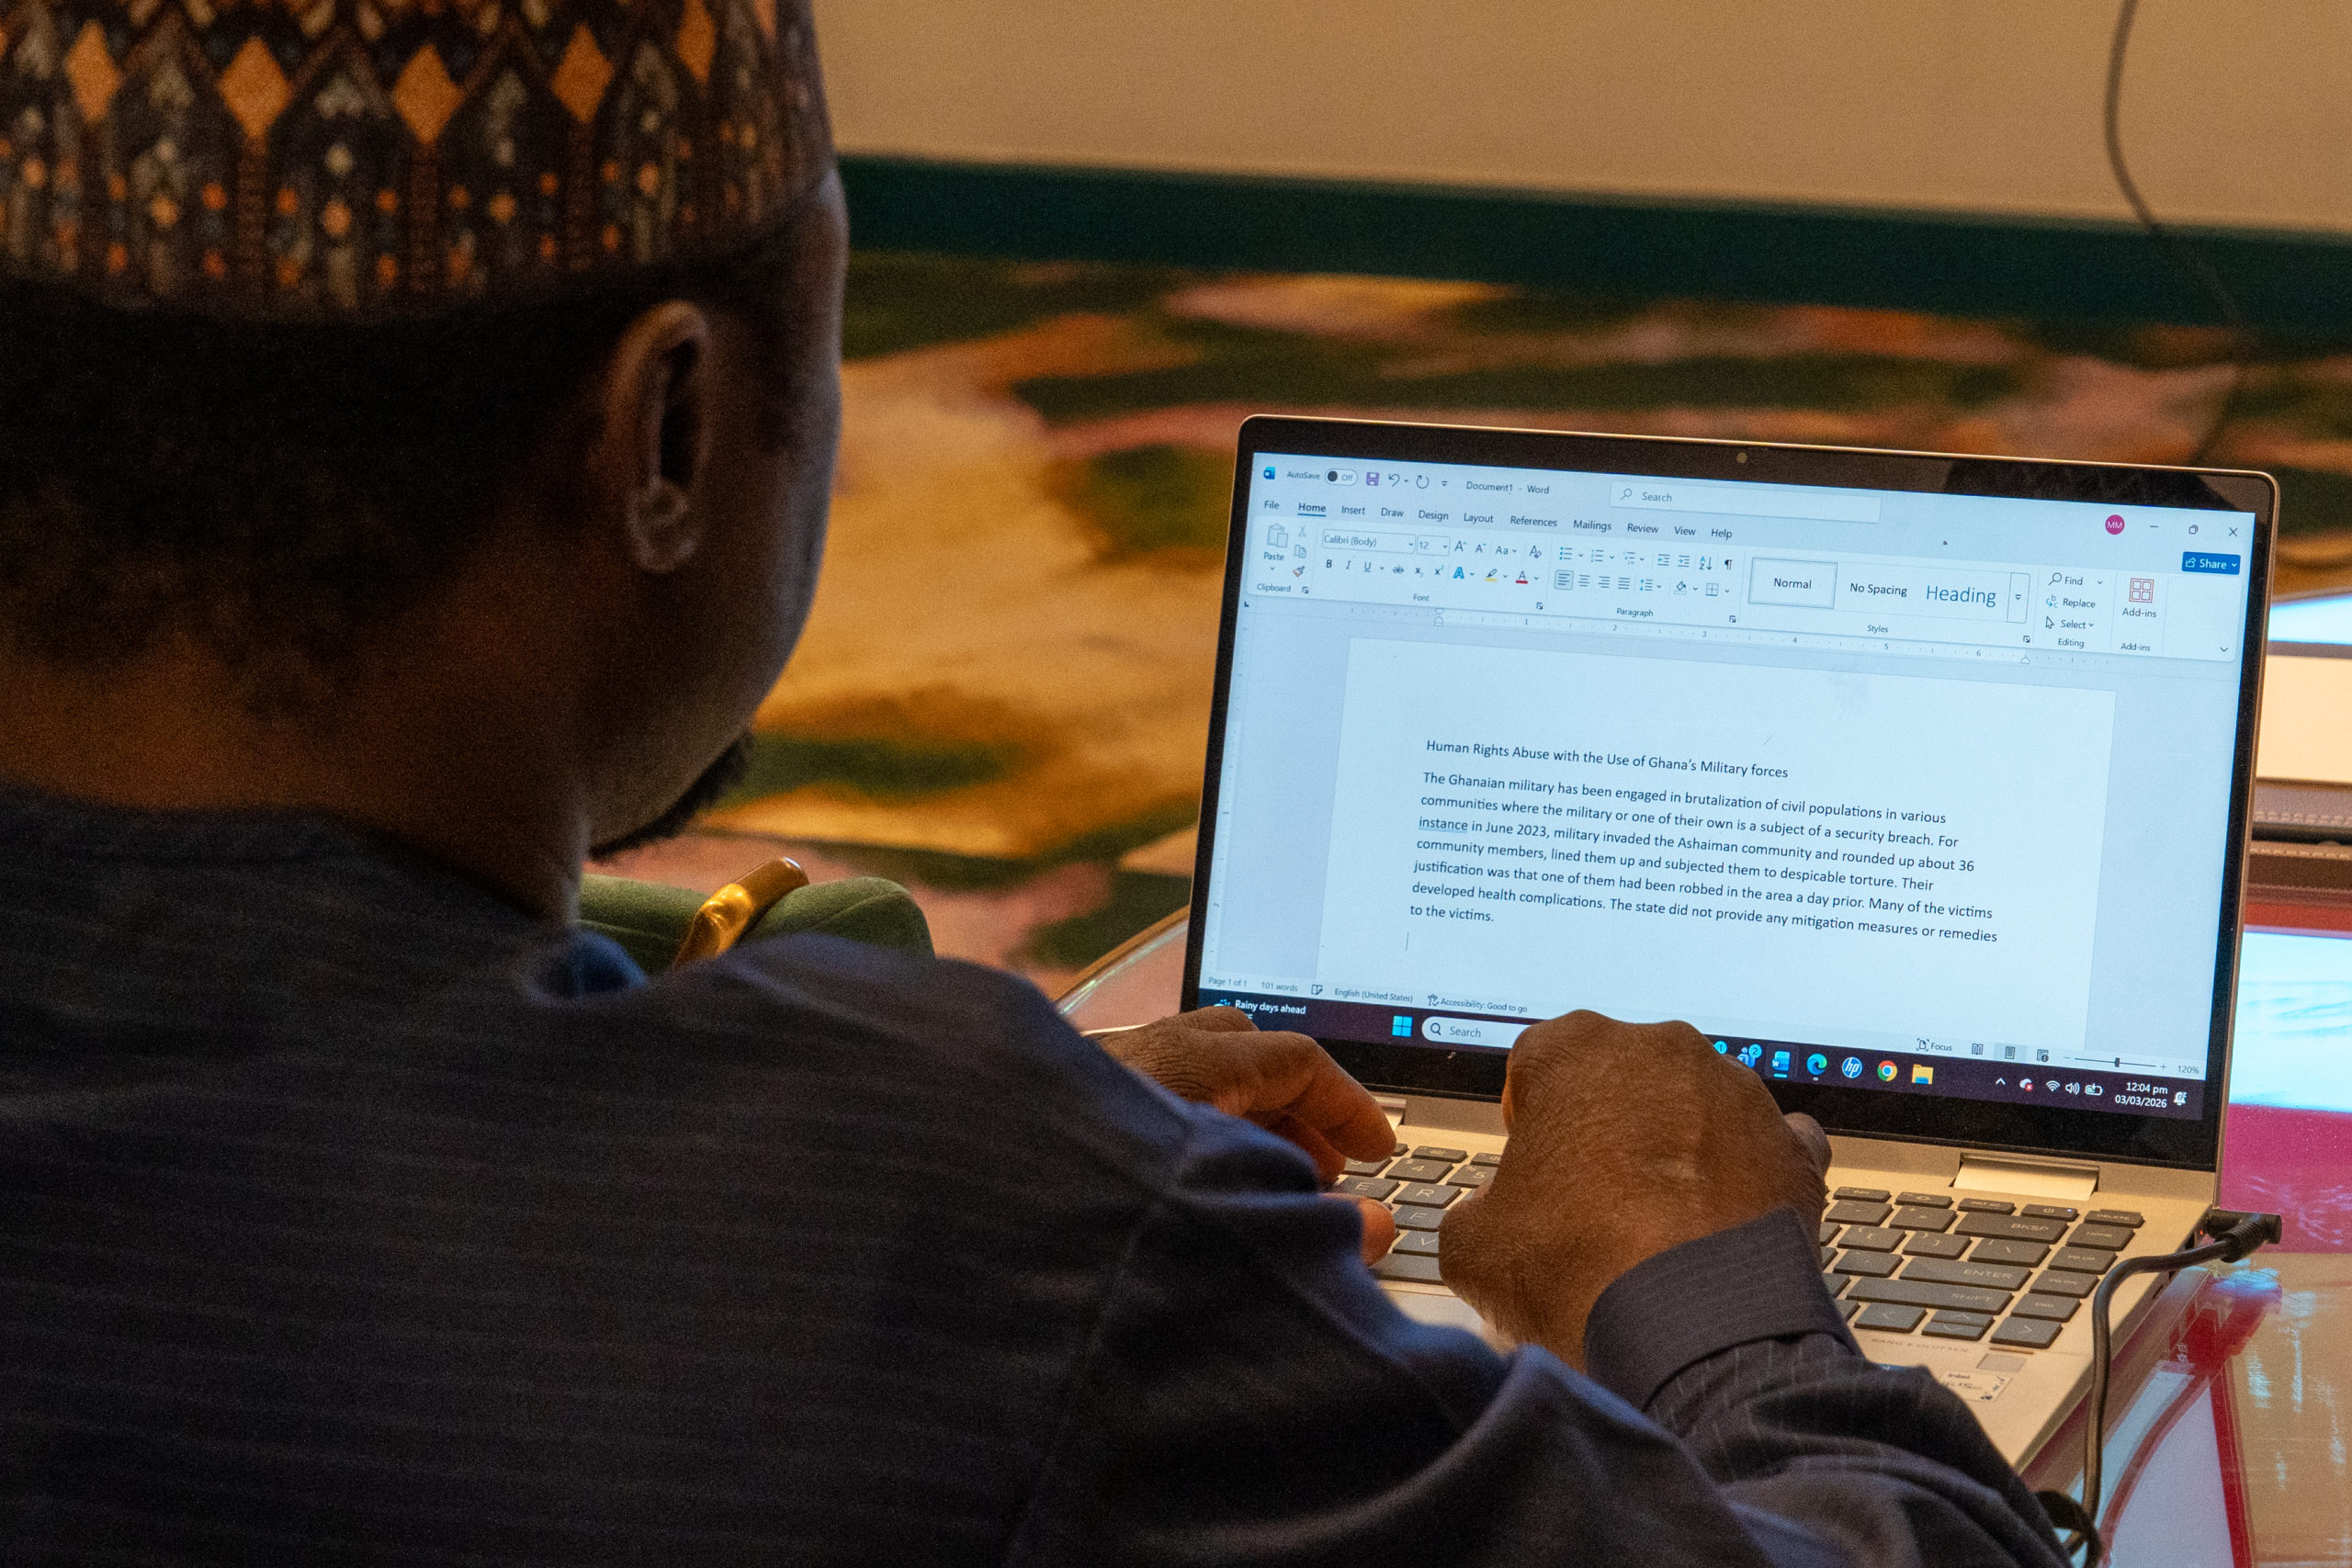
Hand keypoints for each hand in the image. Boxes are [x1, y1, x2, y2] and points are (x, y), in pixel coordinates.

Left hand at [1096, 1007, 1399, 1261]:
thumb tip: (1373, 1227)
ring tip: (1273, 1185)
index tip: (1376, 1147)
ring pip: (1194, 1077)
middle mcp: (1138, 1056)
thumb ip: (1306, 1221)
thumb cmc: (1098, 1219)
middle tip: (1329, 1167)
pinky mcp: (1068, 1122)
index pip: (1294, 1060)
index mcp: (1185, 1063)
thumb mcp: (1224, 1223)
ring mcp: (1095, 1083)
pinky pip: (1151, 1106)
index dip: (1347, 1105)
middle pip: (1244, 1054)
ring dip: (1246, 1122)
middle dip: (1296, 1108)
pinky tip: (1202, 1195)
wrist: (971, 1255)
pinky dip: (1195, 1136)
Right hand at [1439, 1010, 1828, 1366]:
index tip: (1531, 1158)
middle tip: (1591, 1196)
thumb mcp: (1471, 1243)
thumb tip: (1493, 1214)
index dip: (1529, 1115)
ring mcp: (1739, 1095)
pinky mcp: (1795, 1148)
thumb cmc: (1579, 1270)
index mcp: (1576, 1049)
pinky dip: (1750, 1175)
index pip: (1539, 1059)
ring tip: (1660, 1224)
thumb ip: (1476, 1205)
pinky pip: (1770, 1145)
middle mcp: (1664, 1051)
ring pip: (1697, 1106)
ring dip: (1680, 1147)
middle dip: (1609, 1124)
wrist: (1693, 1333)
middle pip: (1624, 1076)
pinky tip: (1722, 1223)